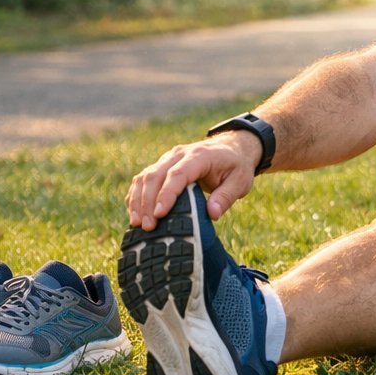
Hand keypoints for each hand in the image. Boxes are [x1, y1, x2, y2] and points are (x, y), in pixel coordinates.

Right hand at [125, 130, 259, 229]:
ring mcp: (168, 158)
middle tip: (147, 227)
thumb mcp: (240, 181)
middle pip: (156, 175)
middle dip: (148, 202)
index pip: (178, 174)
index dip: (167, 194)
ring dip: (138, 200)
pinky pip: (143, 179)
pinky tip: (135, 214)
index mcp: (200, 156)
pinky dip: (136, 195)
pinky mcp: (162, 165)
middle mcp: (179, 154)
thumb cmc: (236, 166)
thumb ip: (226, 197)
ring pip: (145, 176)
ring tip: (138, 224)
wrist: (232, 148)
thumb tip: (212, 214)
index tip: (159, 214)